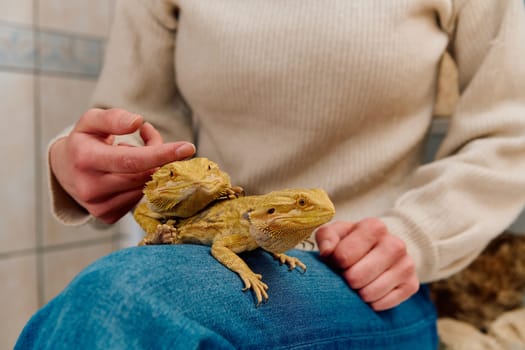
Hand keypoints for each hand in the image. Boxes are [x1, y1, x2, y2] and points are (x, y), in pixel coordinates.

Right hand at [50, 108, 194, 223]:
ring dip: (150, 170)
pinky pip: (138, 199)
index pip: (131, 160)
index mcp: (85, 159)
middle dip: (158, 158)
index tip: (188, 147)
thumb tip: (138, 122)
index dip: (161, 154)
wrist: (63, 171)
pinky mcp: (107, 217)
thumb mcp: (92, 121)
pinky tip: (128, 175)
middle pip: (143, 175)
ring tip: (133, 157)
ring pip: (144, 188)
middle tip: (154, 143)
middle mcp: (90, 187)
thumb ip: (114, 118)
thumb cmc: (84, 141)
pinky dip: (142, 184)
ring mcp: (98, 206)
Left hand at [316, 219, 418, 310]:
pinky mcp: (412, 285)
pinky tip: (370, 290)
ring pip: (370, 293)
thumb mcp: (335, 232)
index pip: (344, 256)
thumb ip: (326, 237)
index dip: (334, 263)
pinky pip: (383, 304)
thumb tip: (326, 252)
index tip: (336, 260)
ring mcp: (407, 264)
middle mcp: (395, 244)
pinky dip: (372, 302)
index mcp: (375, 227)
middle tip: (346, 274)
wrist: (382, 247)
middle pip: (356, 277)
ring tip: (357, 282)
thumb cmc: (352, 241)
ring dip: (358, 292)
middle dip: (346, 279)